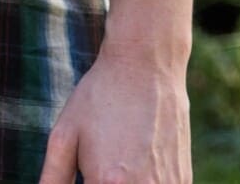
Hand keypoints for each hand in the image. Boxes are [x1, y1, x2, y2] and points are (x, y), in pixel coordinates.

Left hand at [36, 43, 191, 183]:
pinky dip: (148, 181)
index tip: (86, 172)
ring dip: (128, 182)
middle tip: (103, 159)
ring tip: (121, 155)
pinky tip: (140, 157)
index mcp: (106, 182)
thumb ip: (53, 176)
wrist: (146, 67)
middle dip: (102, 182)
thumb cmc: (99, 97)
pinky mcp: (185, 180)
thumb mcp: (65, 134)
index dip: (87, 182)